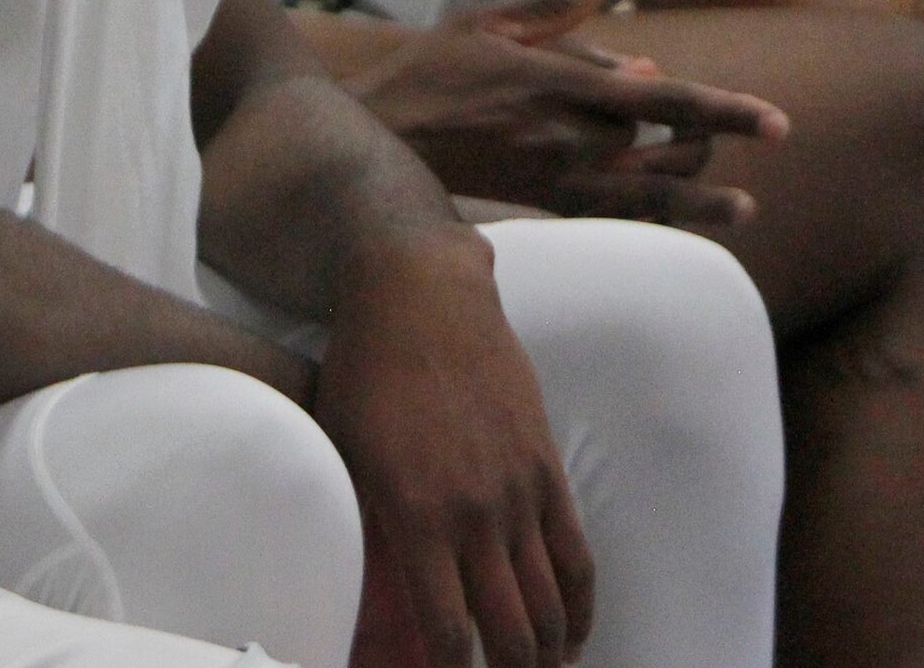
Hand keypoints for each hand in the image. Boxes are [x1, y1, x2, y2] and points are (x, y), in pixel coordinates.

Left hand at [317, 229, 591, 667]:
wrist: (420, 292)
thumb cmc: (363, 371)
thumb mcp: (342, 452)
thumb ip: (362, 527)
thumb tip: (365, 594)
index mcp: (414, 515)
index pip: (445, 631)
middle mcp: (474, 512)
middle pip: (510, 631)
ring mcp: (518, 489)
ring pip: (551, 602)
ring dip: (550, 654)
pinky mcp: (545, 466)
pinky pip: (576, 554)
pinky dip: (581, 605)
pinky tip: (574, 635)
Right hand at [347, 0, 787, 224]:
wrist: (373, 138)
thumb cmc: (428, 71)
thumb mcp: (488, 22)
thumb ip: (557, 5)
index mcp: (554, 83)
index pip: (659, 99)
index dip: (724, 111)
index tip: (777, 123)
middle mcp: (560, 136)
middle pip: (658, 143)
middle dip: (699, 137)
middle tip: (740, 133)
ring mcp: (551, 177)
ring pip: (645, 193)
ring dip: (696, 200)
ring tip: (741, 209)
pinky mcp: (538, 205)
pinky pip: (609, 213)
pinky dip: (647, 212)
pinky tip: (676, 218)